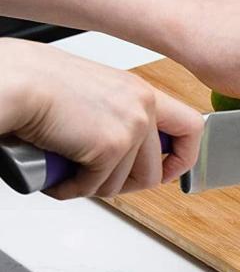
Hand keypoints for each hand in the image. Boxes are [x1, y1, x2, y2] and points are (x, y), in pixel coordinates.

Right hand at [0, 39, 202, 199]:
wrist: (15, 82)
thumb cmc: (38, 83)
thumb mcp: (96, 94)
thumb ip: (118, 115)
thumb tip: (124, 149)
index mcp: (142, 92)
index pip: (190, 128)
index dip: (183, 157)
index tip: (167, 170)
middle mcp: (144, 108)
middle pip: (156, 171)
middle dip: (126, 186)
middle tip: (100, 181)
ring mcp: (131, 128)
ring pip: (123, 184)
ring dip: (93, 187)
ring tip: (69, 172)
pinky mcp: (110, 148)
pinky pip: (95, 188)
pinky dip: (71, 189)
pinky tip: (57, 176)